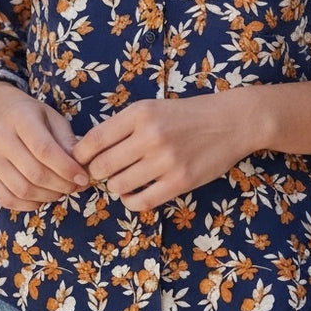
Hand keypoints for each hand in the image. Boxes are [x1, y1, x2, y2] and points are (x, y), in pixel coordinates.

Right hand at [0, 81, 89, 210]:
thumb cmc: (28, 114)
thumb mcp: (51, 116)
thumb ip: (66, 140)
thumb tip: (81, 166)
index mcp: (20, 118)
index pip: (45, 150)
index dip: (66, 168)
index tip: (83, 177)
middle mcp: (0, 138)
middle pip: (34, 173)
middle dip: (61, 185)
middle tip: (75, 186)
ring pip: (21, 190)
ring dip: (47, 196)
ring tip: (61, 191)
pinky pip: (7, 199)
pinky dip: (28, 205)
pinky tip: (42, 197)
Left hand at [72, 92, 262, 212]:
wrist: (230, 121)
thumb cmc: (187, 115)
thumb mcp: (152, 108)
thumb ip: (122, 126)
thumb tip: (86, 150)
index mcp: (140, 113)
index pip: (94, 139)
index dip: (80, 155)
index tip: (81, 160)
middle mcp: (150, 135)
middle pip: (102, 166)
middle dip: (96, 173)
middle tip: (103, 172)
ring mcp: (166, 160)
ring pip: (119, 185)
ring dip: (116, 186)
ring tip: (125, 178)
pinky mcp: (180, 181)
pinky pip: (141, 202)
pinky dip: (131, 201)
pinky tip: (135, 193)